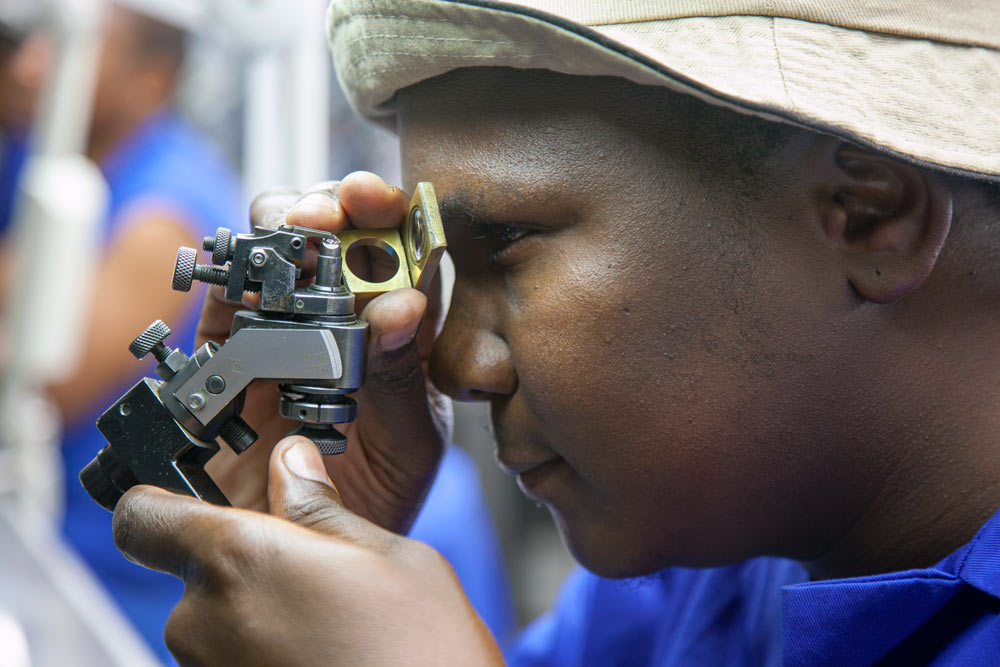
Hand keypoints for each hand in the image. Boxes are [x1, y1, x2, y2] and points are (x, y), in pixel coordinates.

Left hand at [113, 438, 502, 666]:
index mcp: (240, 560)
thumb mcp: (392, 557)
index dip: (161, 502)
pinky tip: (324, 655)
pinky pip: (232, 661)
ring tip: (331, 624)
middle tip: (314, 571)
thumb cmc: (423, 654)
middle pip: (195, 573)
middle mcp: (204, 622)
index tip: (194, 499)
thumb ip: (322, 508)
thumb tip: (292, 463)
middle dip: (247, 565)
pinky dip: (266, 653)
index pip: (140, 518)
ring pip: (218, 621)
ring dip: (260, 613)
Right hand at [199, 172, 450, 532]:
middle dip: (329, 208)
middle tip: (324, 216)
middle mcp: (341, 322)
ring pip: (276, 250)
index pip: (401, 254)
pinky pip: (224, 296)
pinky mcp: (229, 350)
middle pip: (335, 237)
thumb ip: (403, 381)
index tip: (379, 203)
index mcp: (400, 336)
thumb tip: (402, 307)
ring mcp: (284, 331)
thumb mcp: (406, 447)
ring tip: (286, 232)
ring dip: (278, 225)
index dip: (391, 215)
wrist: (301, 551)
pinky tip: (242, 269)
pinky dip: (229, 272)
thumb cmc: (373, 501)